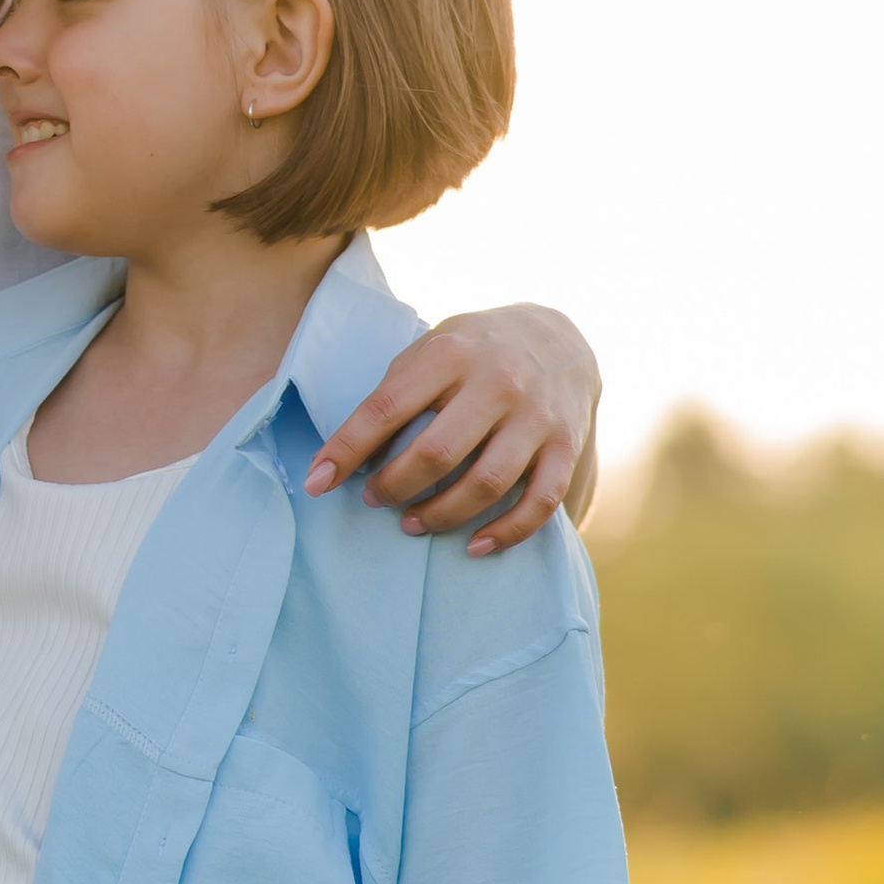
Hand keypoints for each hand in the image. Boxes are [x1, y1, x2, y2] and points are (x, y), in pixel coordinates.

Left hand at [304, 302, 599, 552]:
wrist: (558, 337)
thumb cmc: (472, 351)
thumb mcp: (431, 349)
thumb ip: (395, 392)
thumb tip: (345, 454)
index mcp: (450, 354)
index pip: (386, 408)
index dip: (347, 449)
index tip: (316, 483)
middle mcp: (497, 383)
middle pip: (436, 454)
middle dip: (394, 487)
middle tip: (375, 499)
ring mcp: (536, 417)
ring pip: (485, 484)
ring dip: (441, 515)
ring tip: (412, 523)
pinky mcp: (566, 447)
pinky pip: (540, 502)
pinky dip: (506, 532)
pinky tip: (474, 546)